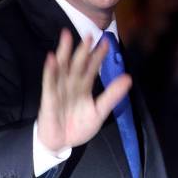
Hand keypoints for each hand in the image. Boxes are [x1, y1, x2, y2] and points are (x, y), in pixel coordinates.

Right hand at [36, 29, 131, 151]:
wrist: (61, 144)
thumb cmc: (78, 126)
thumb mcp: (99, 111)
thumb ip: (112, 95)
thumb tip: (128, 78)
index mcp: (84, 87)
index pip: (92, 67)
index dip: (98, 55)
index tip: (107, 42)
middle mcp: (71, 84)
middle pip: (77, 63)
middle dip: (83, 49)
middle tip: (90, 33)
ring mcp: (59, 89)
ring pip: (62, 67)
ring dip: (64, 52)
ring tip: (67, 36)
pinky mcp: (49, 99)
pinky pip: (49, 83)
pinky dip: (50, 71)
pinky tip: (51, 59)